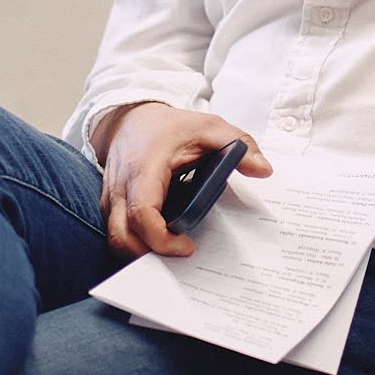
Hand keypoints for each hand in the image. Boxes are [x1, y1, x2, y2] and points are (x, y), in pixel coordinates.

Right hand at [96, 103, 272, 257]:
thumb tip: (263, 170)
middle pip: (121, 237)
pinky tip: (163, 241)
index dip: (161, 238)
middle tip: (182, 254)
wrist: (130, 119)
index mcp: (144, 169)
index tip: (188, 246)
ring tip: (174, 248)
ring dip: (142, 252)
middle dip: (149, 255)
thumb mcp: (209, 126)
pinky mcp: (111, 207)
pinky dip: (138, 243)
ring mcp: (111, 200)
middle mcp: (120, 188)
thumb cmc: (169, 126)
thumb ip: (238, 144)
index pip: (142, 213)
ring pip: (116, 240)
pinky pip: (118, 234)